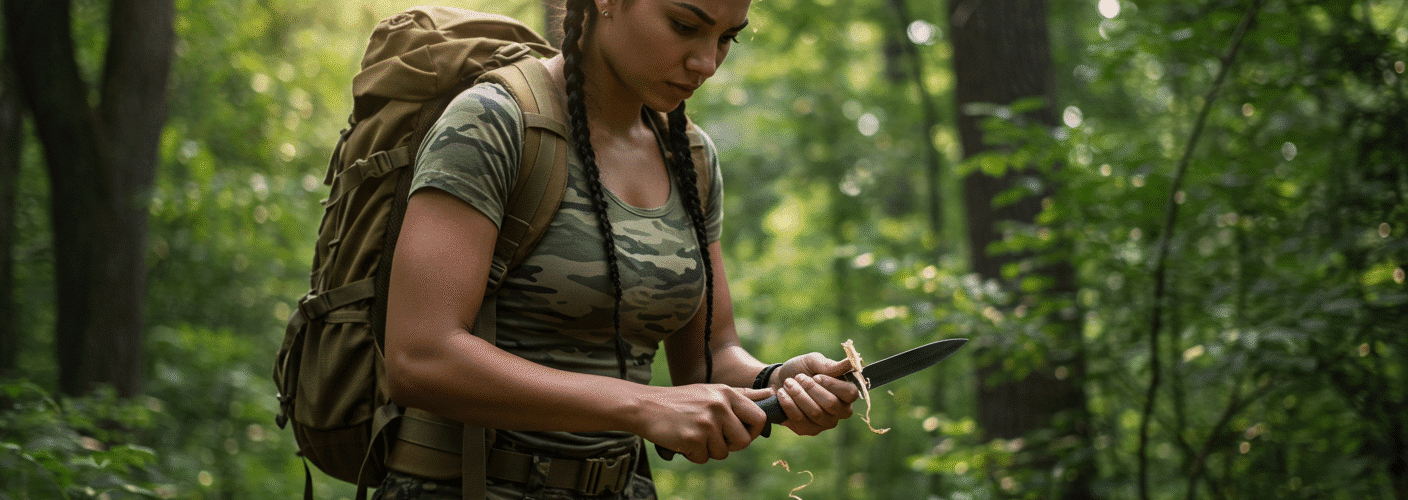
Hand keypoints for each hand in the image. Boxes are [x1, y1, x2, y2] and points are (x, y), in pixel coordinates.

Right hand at [636, 384, 773, 463]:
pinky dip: (694, 454)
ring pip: (723, 453)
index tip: (741, 432)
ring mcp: (706, 423)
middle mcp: (719, 407)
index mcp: (727, 394)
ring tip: (694, 433)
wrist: (645, 406)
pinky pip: (704, 458)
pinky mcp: (693, 439)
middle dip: (731, 445)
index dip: (753, 431)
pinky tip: (683, 439)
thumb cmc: (681, 400)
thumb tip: (771, 394)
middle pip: (744, 441)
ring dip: (709, 450)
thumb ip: (742, 395)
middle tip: (714, 437)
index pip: (759, 418)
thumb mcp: (712, 391)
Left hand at [772, 353, 859, 435]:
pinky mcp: (808, 430)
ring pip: (815, 413)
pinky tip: (782, 394)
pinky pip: (800, 420)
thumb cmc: (801, 370)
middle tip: (798, 377)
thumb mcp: (813, 362)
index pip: (850, 393)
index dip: (833, 385)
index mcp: (846, 393)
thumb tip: (852, 361)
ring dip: (798, 395)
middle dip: (811, 389)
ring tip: (788, 383)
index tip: (816, 376)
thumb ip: (830, 365)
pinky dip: (788, 404)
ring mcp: (824, 423)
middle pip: (831, 404)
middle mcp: (840, 411)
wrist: (779, 381)